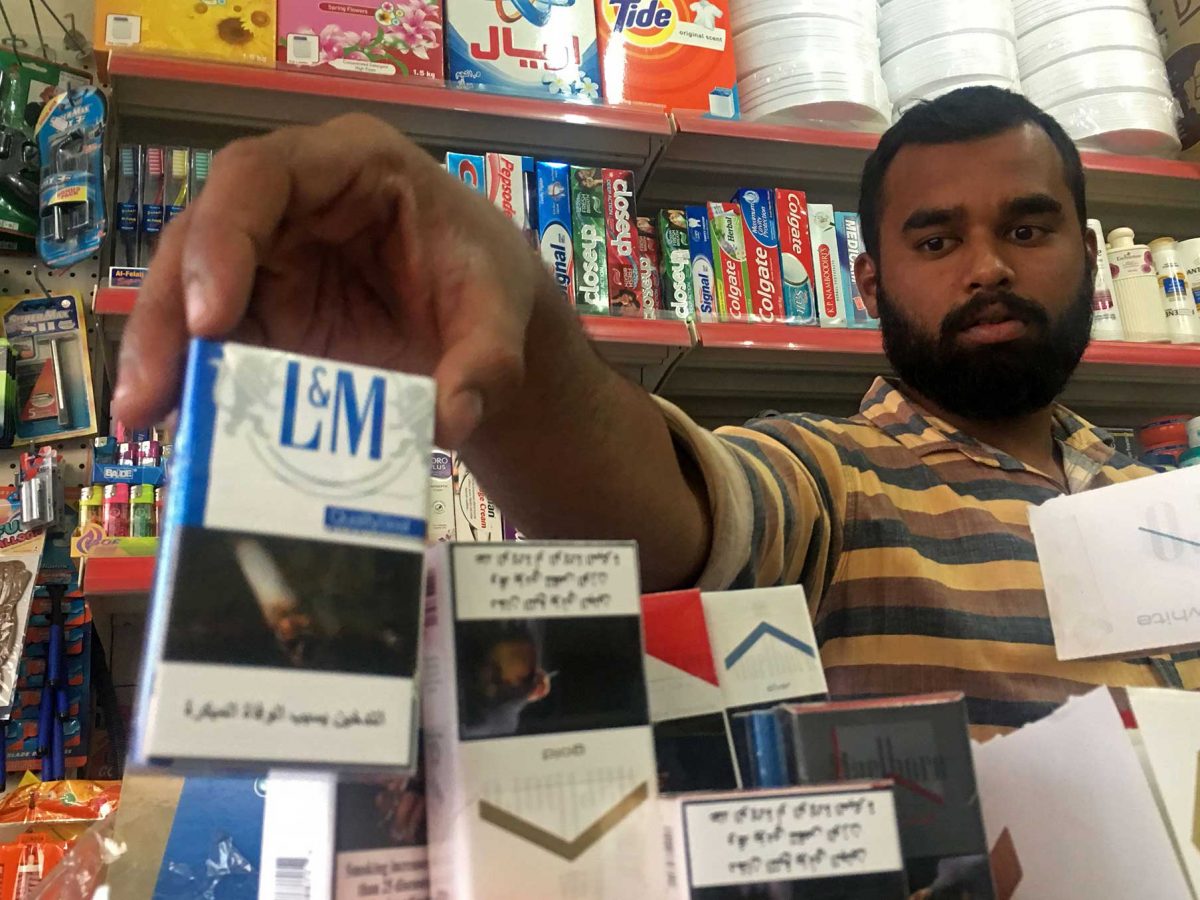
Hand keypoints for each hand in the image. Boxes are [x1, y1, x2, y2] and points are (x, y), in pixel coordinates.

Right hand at [114, 113, 554, 448]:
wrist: (484, 322)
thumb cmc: (486, 284)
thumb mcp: (502, 315)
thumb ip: (486, 363)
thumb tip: (443, 423)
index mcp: (351, 164)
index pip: (260, 176)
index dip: (224, 237)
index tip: (214, 318)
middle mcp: (292, 204)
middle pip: (204, 236)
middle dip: (171, 315)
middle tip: (147, 395)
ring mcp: (268, 258)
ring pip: (191, 291)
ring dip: (163, 356)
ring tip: (143, 420)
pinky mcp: (261, 313)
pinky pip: (215, 342)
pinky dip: (196, 384)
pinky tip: (180, 433)